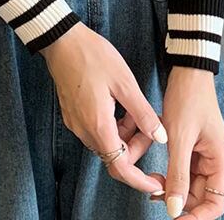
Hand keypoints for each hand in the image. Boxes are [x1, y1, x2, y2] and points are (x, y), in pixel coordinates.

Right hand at [39, 22, 166, 193]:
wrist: (62, 40)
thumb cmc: (93, 56)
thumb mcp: (125, 83)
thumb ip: (143, 114)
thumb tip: (161, 138)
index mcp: (98, 125)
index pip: (120, 168)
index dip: (140, 180)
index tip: (156, 183)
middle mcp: (84, 130)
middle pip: (115, 155)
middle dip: (137, 146)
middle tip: (152, 124)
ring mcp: (76, 123)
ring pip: (106, 142)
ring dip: (125, 133)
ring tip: (137, 109)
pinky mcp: (73, 114)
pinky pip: (96, 130)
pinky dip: (113, 125)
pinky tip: (122, 104)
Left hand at [155, 66, 223, 218]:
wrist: (187, 72)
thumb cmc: (189, 98)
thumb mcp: (180, 138)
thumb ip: (177, 174)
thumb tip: (175, 208)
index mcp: (220, 160)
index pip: (216, 204)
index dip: (197, 217)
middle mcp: (216, 160)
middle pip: (201, 197)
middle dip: (180, 201)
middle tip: (156, 198)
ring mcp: (205, 155)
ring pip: (190, 185)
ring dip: (173, 188)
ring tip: (153, 184)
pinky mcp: (193, 148)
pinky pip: (183, 170)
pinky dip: (170, 175)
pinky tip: (156, 173)